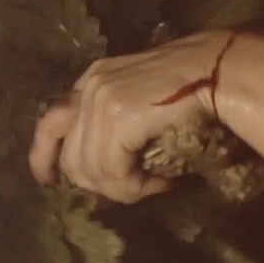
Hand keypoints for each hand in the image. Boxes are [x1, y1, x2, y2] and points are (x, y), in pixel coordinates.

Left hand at [28, 30, 233, 203]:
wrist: (219, 71)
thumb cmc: (192, 86)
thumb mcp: (142, 97)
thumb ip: (116, 122)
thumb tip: (105, 170)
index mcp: (92, 79)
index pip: (49, 123)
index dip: (44, 157)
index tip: (48, 181)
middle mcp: (90, 87)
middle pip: (71, 157)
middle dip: (99, 185)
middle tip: (133, 191)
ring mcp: (102, 100)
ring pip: (91, 171)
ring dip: (123, 191)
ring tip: (152, 187)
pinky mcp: (119, 117)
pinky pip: (113, 172)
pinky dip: (135, 188)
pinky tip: (160, 183)